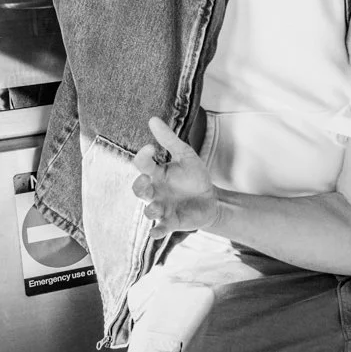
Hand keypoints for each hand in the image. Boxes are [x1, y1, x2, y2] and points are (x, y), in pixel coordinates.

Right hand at [131, 117, 218, 235]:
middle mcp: (155, 191)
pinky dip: (157, 231)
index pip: (142, 164)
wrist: (211, 199)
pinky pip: (160, 228)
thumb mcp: (185, 156)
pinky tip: (155, 233)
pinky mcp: (171, 222)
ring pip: (148, 210)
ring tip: (157, 207)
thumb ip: (169, 140)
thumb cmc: (194, 176)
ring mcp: (162, 207)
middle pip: (139, 189)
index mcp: (156, 173)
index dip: (143, 156)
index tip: (151, 148)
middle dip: (139, 186)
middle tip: (146, 181)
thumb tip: (152, 119)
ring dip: (151, 209)